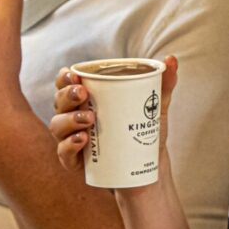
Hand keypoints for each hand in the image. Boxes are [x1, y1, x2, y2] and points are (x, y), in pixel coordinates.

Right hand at [49, 56, 178, 172]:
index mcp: (87, 99)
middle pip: (59, 101)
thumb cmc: (144, 132)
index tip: (75, 75)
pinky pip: (63, 153)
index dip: (64, 77)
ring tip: (89, 120)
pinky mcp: (75, 162)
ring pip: (57, 126)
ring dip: (69, 120)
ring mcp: (71, 139)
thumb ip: (163, 84)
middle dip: (67, 95)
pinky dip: (69, 146)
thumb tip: (171, 59)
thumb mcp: (155, 107)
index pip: (66, 83)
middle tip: (83, 94)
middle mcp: (73, 116)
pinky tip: (82, 140)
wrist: (148, 170)